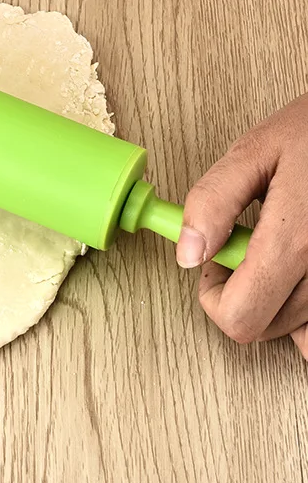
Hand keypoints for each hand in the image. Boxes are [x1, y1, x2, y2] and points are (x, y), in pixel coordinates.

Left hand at [177, 93, 307, 358]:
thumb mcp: (255, 152)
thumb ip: (214, 202)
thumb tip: (187, 252)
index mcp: (295, 242)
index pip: (240, 319)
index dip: (213, 298)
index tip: (213, 264)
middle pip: (267, 328)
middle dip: (243, 295)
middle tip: (245, 247)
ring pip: (301, 331)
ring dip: (278, 301)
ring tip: (281, 250)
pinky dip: (307, 307)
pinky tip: (300, 269)